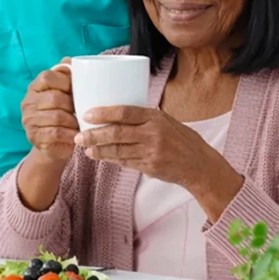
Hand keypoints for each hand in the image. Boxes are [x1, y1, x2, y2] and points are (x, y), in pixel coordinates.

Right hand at [22, 59, 78, 164]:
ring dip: (73, 121)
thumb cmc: (63, 113)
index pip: (47, 77)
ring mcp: (29, 120)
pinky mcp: (34, 137)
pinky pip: (55, 133)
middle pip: (54, 98)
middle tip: (83, 110)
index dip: (65, 81)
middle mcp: (28, 102)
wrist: (54, 144)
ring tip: (81, 123)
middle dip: (72, 104)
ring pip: (56, 117)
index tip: (77, 89)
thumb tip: (69, 60)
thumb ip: (66, 76)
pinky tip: (76, 135)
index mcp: (34, 87)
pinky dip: (70, 134)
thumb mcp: (64, 93)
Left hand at [76, 105, 214, 186]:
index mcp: (155, 117)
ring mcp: (151, 152)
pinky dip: (111, 159)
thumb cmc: (181, 138)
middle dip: (94, 135)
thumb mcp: (166, 120)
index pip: (125, 112)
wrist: (199, 164)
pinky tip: (100, 156)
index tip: (87, 114)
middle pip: (117, 133)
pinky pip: (125, 162)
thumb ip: (144, 118)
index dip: (104, 113)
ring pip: (118, 150)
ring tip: (85, 148)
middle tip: (79, 135)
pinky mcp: (150, 167)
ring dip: (98, 150)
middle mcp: (153, 134)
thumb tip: (115, 114)